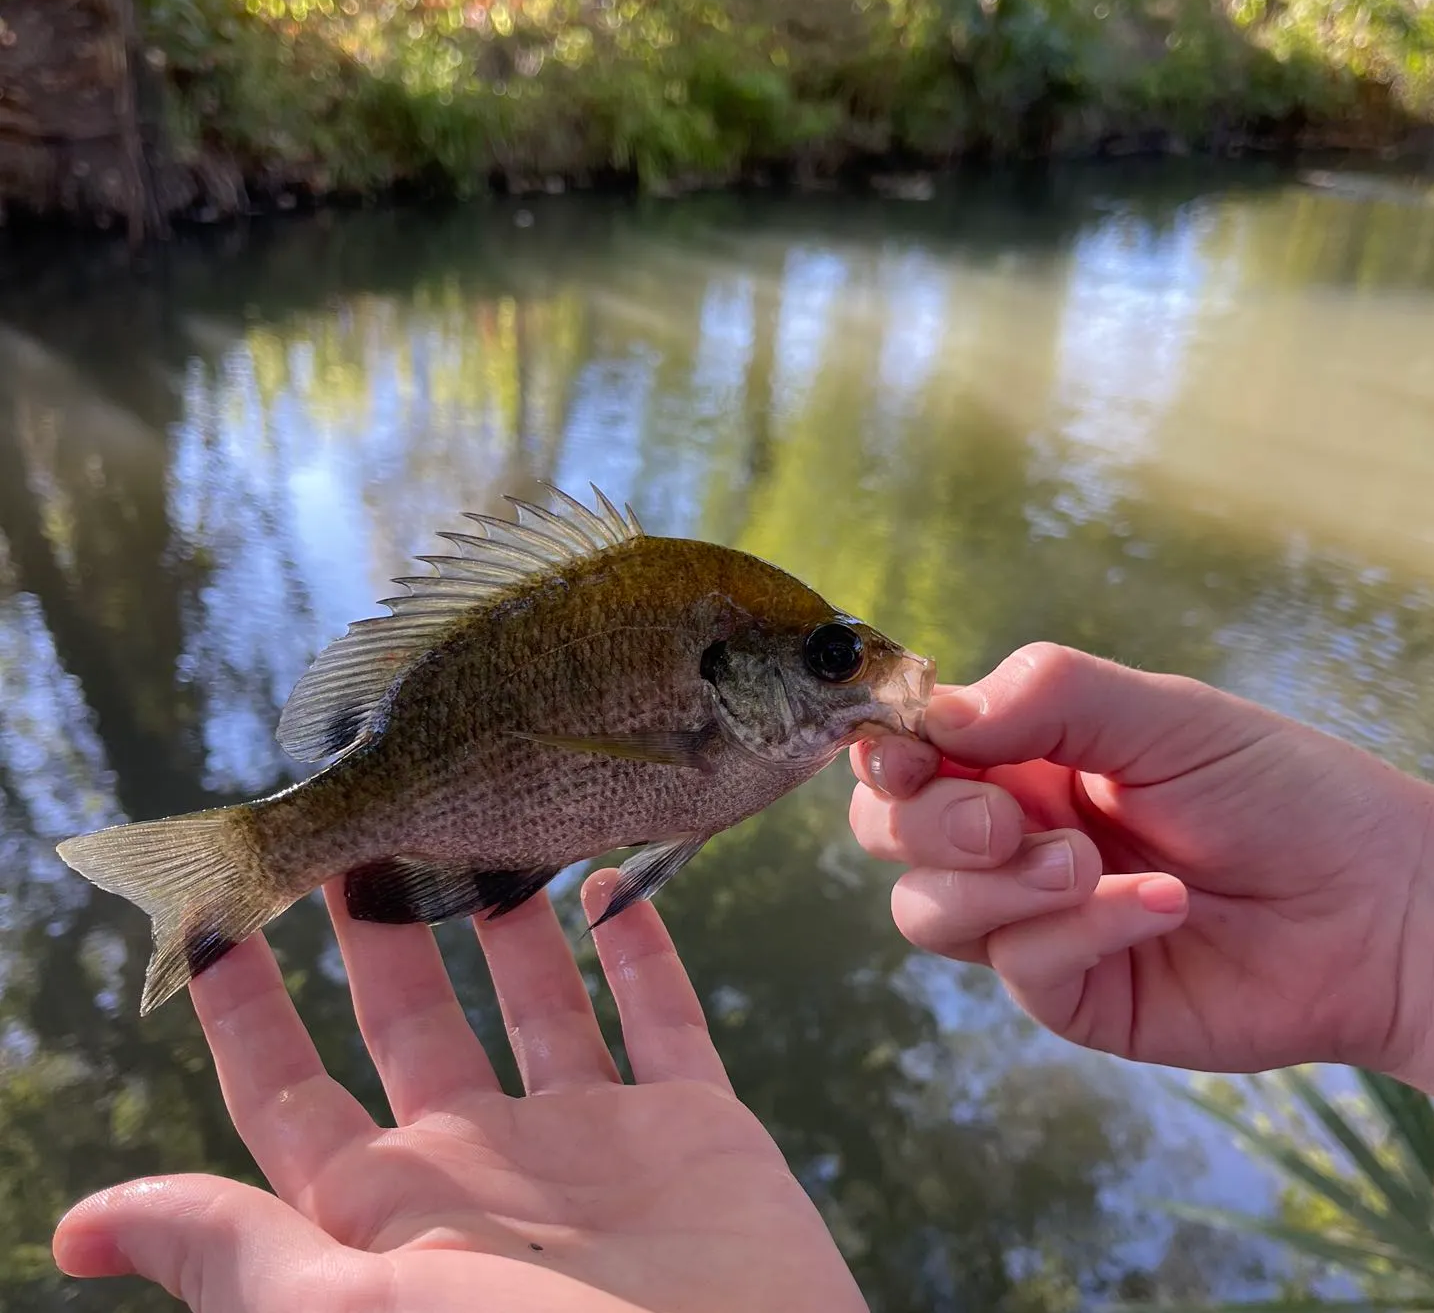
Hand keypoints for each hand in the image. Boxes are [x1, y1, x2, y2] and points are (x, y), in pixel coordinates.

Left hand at [53, 872, 866, 1312]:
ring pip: (536, 998)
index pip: (288, 1094)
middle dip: (379, 928)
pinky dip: (642, 947)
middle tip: (360, 825)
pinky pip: (664, 1015)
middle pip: (412, 1020)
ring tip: (480, 829)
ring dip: (507, 918)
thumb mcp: (353, 1310)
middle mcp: (483, 1168)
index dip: (246, 1012)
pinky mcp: (695, 1131)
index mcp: (387, 1215)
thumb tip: (82, 1224)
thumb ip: (238, 1249)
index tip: (218, 913)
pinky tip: (612, 882)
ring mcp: (593, 1145)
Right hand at [849, 643, 1433, 1080]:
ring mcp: (1033, 919)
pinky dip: (1079, 931)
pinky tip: (1160, 904)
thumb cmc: (1279, 791)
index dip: (884, 750)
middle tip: (1006, 815)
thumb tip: (933, 714)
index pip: (903, 752)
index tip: (909, 748)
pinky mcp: (1071, 994)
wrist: (1376, 904)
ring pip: (926, 911)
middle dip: (926, 821)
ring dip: (1000, 883)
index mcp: (1020, 757)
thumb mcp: (1162, 714)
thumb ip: (1045, 695)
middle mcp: (1010, 836)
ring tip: (1094, 864)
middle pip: (888, 833)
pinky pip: (1018, 967)